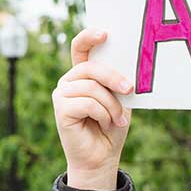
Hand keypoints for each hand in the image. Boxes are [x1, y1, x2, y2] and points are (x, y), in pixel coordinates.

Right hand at [55, 29, 132, 190]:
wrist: (102, 156)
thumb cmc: (112, 126)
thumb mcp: (121, 100)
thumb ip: (119, 82)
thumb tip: (129, 67)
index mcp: (84, 74)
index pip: (81, 48)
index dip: (89, 37)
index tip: (106, 33)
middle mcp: (69, 81)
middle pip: (91, 67)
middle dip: (114, 78)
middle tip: (130, 90)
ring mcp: (62, 94)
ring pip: (92, 87)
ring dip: (111, 105)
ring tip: (117, 120)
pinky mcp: (60, 109)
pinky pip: (87, 103)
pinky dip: (103, 114)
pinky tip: (106, 124)